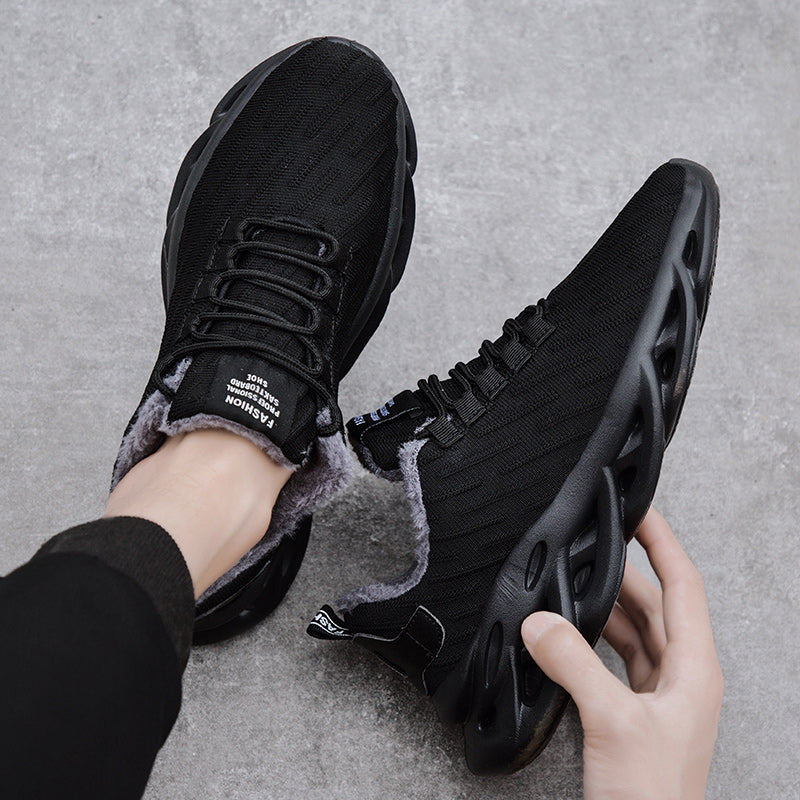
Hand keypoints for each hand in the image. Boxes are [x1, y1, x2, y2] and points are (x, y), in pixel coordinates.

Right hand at [521, 508, 722, 798]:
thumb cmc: (651, 798)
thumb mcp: (612, 721)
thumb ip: (574, 664)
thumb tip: (540, 622)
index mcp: (695, 669)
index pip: (683, 586)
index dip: (664, 543)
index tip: (641, 512)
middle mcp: (683, 677)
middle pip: (657, 604)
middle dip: (627, 570)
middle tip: (597, 541)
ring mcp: (661, 696)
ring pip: (637, 631)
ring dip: (608, 605)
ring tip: (578, 581)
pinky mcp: (636, 713)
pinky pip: (618, 657)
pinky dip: (596, 638)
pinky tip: (572, 631)